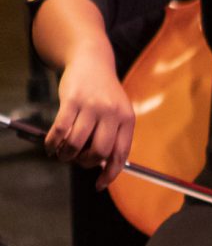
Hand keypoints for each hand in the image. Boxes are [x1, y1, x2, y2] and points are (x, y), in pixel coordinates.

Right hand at [45, 47, 134, 190]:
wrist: (91, 60)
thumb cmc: (105, 93)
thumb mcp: (119, 113)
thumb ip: (115, 137)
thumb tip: (105, 168)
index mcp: (127, 120)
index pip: (120, 154)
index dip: (110, 174)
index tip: (99, 185)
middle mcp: (111, 113)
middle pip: (98, 152)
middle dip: (85, 163)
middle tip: (78, 161)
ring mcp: (91, 106)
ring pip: (77, 143)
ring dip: (67, 155)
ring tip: (62, 154)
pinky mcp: (71, 100)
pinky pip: (60, 129)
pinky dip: (53, 142)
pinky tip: (50, 146)